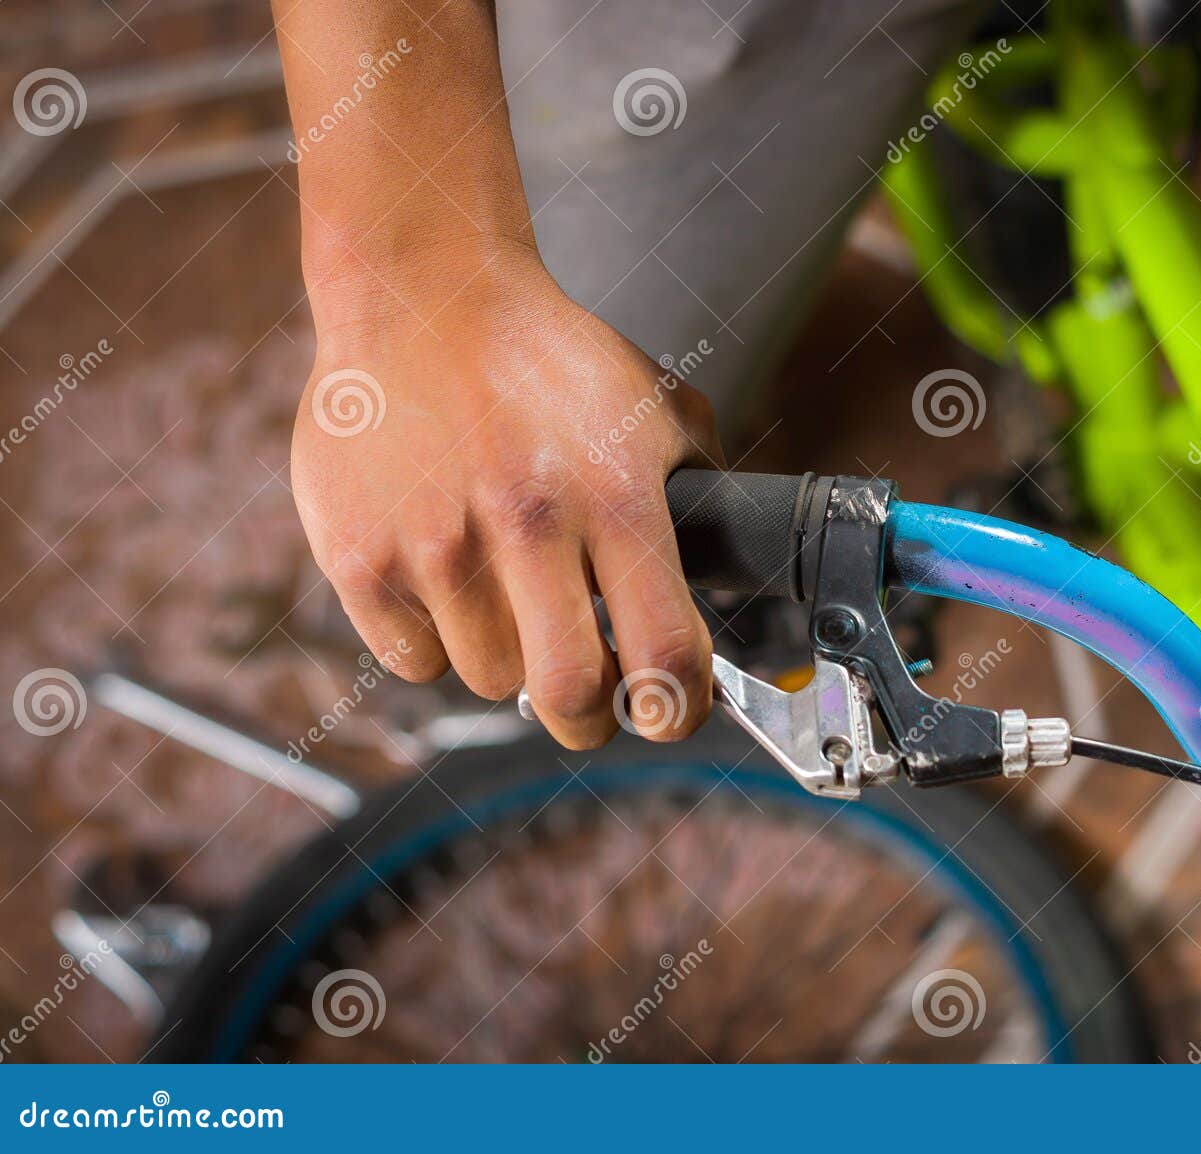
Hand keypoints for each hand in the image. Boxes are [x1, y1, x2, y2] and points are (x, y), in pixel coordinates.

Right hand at [292, 238, 721, 747]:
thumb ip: (700, 491)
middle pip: (569, 695)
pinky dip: (434, 640)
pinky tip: (443, 579)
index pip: (665, 650)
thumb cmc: (544, 356)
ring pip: (488, 678)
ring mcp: (434, 544)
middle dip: (590, 719)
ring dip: (507, 657)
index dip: (678, 708)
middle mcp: (526, 525)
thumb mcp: (654, 407)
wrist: (421, 294)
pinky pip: (412, 659)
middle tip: (590, 700)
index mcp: (613, 496)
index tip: (670, 714)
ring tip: (504, 593)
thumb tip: (727, 577)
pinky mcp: (359, 556)